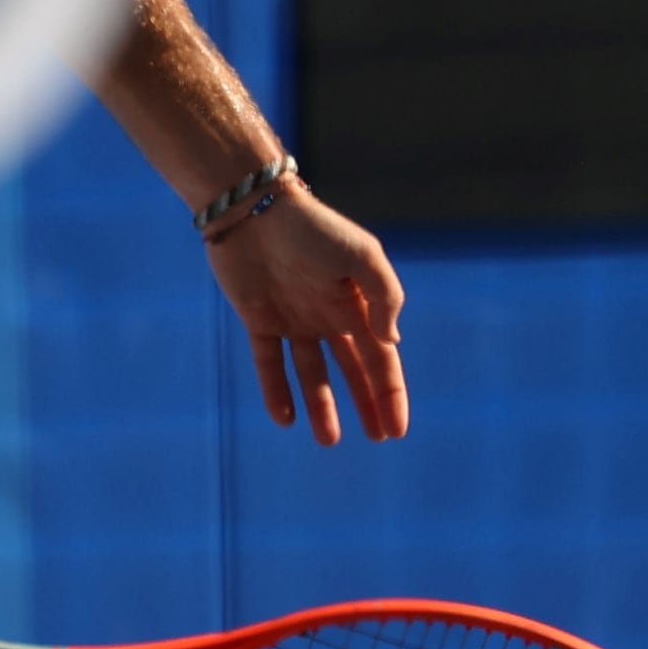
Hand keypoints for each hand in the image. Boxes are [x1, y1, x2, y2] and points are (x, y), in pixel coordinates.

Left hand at [208, 175, 407, 446]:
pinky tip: (284, 419)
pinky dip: (276, 391)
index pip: (381, 357)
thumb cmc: (310, 227)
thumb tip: (392, 343)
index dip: (390, 393)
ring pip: (312, 373)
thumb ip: (385, 296)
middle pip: (353, 369)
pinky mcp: (259, 319)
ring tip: (328, 440)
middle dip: (367, 404)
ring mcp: (294, 319)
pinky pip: (270, 363)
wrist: (251, 208)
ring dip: (321, 407)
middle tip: (378, 438)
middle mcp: (328, 314)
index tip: (396, 430)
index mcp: (358, 301)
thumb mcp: (361, 255)